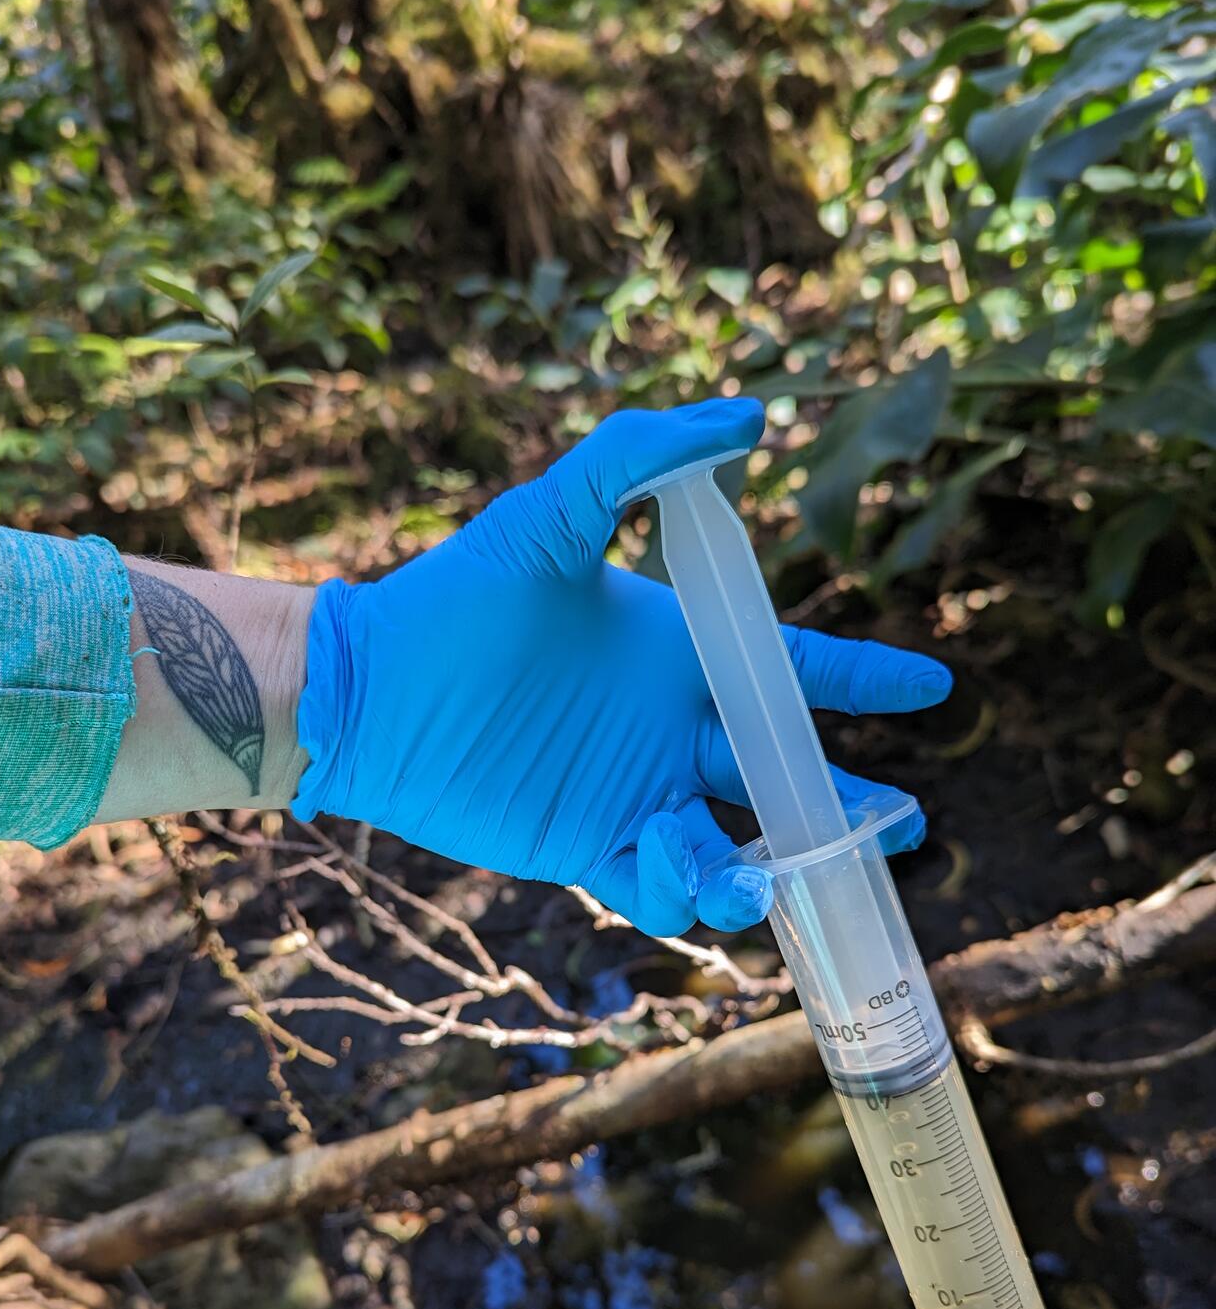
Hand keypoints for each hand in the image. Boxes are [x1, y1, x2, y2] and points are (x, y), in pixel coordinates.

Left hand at [292, 399, 950, 935]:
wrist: (374, 688)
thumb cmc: (459, 596)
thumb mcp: (553, 514)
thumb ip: (639, 459)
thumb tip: (749, 418)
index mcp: (682, 654)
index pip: (794, 673)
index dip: (867, 681)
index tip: (934, 686)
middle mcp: (672, 728)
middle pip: (788, 779)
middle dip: (849, 808)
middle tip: (900, 827)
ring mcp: (636, 793)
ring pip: (738, 849)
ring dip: (772, 868)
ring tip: (764, 867)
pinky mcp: (591, 847)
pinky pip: (664, 887)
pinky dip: (688, 889)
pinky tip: (679, 860)